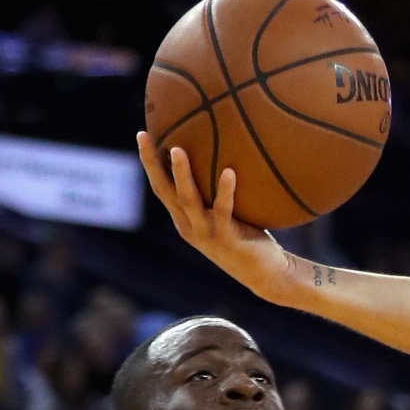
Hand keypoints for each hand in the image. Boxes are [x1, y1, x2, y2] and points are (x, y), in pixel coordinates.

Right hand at [135, 138, 287, 300]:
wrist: (266, 275)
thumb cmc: (249, 238)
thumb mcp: (226, 214)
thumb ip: (217, 192)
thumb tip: (225, 153)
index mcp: (184, 219)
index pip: (161, 187)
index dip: (149, 163)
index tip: (142, 134)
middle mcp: (188, 226)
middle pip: (164, 191)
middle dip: (151, 163)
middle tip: (144, 136)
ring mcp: (205, 233)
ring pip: (188, 200)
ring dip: (181, 174)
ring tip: (178, 150)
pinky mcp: (226, 239)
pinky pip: (224, 211)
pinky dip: (225, 191)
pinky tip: (229, 171)